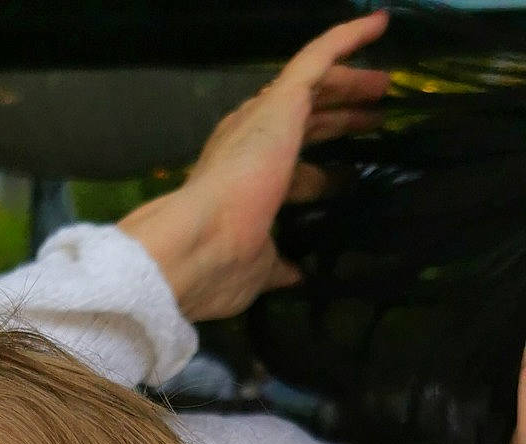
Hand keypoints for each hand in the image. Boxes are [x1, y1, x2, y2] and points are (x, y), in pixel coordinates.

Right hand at [118, 13, 390, 322]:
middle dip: (339, 119)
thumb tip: (293, 276)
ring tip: (384, 84)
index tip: (347, 179)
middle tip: (374, 118)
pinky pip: (318, 57)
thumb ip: (278, 265)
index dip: (320, 173)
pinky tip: (380, 25)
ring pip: (314, 87)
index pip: (290, 168)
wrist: (201, 240)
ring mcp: (264, 118)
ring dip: (348, 84)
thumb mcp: (260, 266)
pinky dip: (348, 39)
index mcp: (244, 183)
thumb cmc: (223, 260)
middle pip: (305, 122)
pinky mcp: (280, 99)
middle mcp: (250, 141)